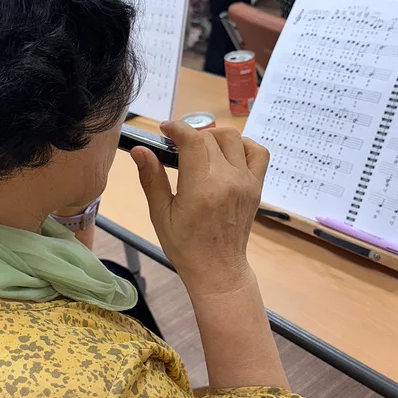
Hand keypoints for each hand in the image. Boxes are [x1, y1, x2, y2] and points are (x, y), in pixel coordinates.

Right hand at [131, 121, 268, 294]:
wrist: (218, 269)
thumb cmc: (185, 245)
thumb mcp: (161, 214)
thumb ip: (152, 178)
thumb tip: (139, 150)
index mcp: (201, 187)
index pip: (192, 139)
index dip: (177, 128)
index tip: (165, 130)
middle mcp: (227, 180)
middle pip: (210, 137)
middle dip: (190, 135)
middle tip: (177, 147)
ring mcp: (246, 182)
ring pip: (233, 139)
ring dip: (214, 137)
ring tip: (200, 150)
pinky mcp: (256, 187)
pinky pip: (258, 153)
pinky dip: (244, 146)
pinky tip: (228, 154)